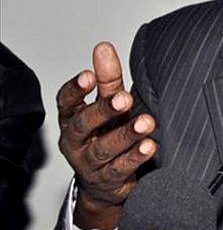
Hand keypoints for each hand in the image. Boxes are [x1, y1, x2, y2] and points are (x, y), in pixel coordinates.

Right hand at [57, 42, 156, 229]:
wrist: (107, 182)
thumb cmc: (107, 133)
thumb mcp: (108, 105)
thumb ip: (108, 79)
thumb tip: (104, 47)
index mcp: (72, 118)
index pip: (66, 102)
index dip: (75, 89)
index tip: (89, 76)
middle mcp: (76, 141)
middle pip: (83, 125)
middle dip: (104, 110)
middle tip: (124, 99)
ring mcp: (88, 163)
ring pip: (104, 149)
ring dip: (126, 134)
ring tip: (146, 122)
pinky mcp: (106, 181)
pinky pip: (119, 169)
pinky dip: (134, 158)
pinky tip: (149, 146)